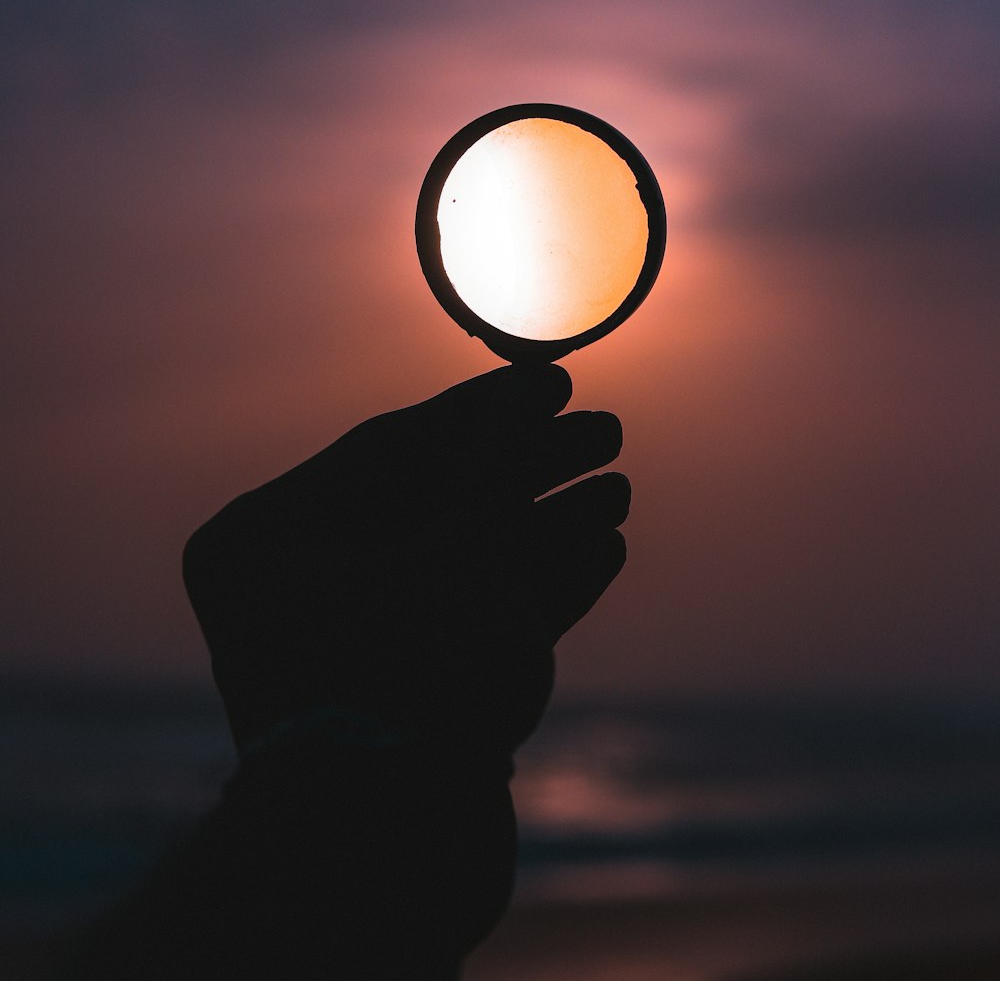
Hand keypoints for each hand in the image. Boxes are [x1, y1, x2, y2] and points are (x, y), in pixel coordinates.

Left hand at [183, 364, 628, 759]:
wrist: (384, 862)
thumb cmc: (406, 674)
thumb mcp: (463, 543)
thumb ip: (498, 460)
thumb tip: (528, 390)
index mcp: (267, 540)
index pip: (393, 448)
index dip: (488, 408)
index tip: (557, 380)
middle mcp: (293, 592)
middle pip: (433, 505)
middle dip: (528, 469)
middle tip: (606, 433)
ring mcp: (344, 653)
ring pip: (460, 567)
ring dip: (545, 525)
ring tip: (615, 488)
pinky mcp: (396, 707)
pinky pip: (470, 625)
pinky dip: (535, 589)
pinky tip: (601, 548)